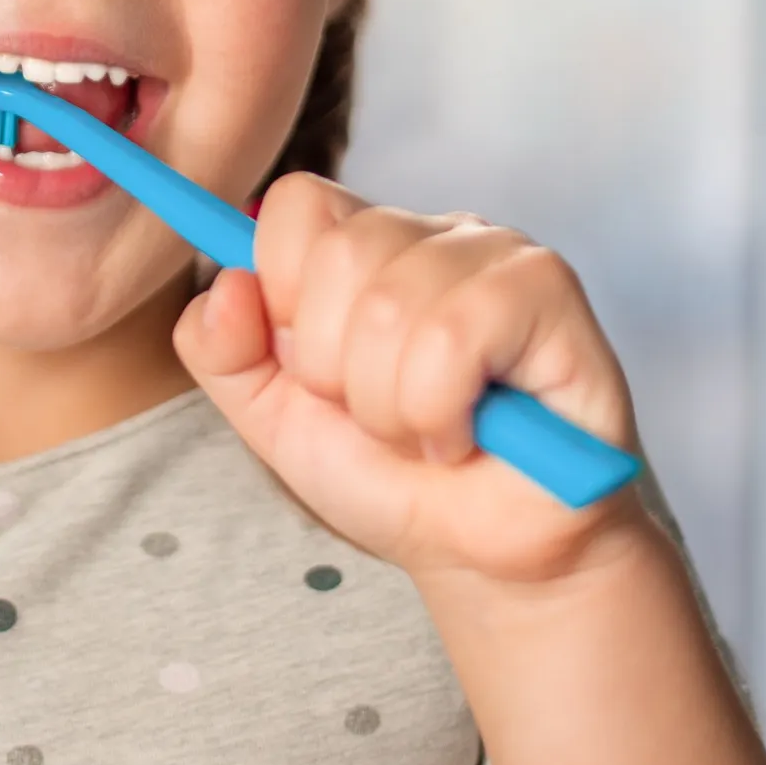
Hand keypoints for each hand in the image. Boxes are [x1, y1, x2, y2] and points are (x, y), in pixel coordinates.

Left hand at [174, 172, 649, 586]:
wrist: (482, 559)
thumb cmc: (391, 478)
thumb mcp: (274, 416)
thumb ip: (220, 349)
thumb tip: (225, 281)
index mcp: (363, 243)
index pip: (296, 205)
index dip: (286, 298)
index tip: (317, 369)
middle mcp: (430, 232)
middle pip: (338, 254)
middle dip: (338, 371)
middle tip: (382, 414)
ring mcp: (494, 252)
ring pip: (392, 305)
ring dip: (391, 406)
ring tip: (428, 431)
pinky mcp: (545, 290)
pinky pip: (452, 336)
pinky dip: (440, 413)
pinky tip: (467, 435)